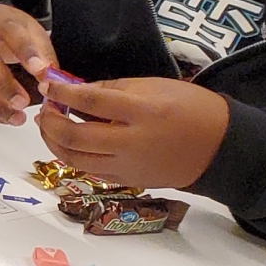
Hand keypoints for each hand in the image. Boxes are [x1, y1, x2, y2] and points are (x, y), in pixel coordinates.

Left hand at [36, 75, 230, 191]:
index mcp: (143, 112)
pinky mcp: (128, 180)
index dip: (63, 92)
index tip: (48, 84)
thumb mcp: (156, 86)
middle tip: (45, 108)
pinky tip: (69, 142)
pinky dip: (72, 156)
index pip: (91, 101)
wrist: (221, 147)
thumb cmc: (191, 109)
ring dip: (53, 142)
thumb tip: (76, 89)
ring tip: (49, 125)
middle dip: (51, 122)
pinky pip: (89, 170)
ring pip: (75, 159)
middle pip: (75, 137)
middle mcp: (132, 143)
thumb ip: (113, 88)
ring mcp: (129, 166)